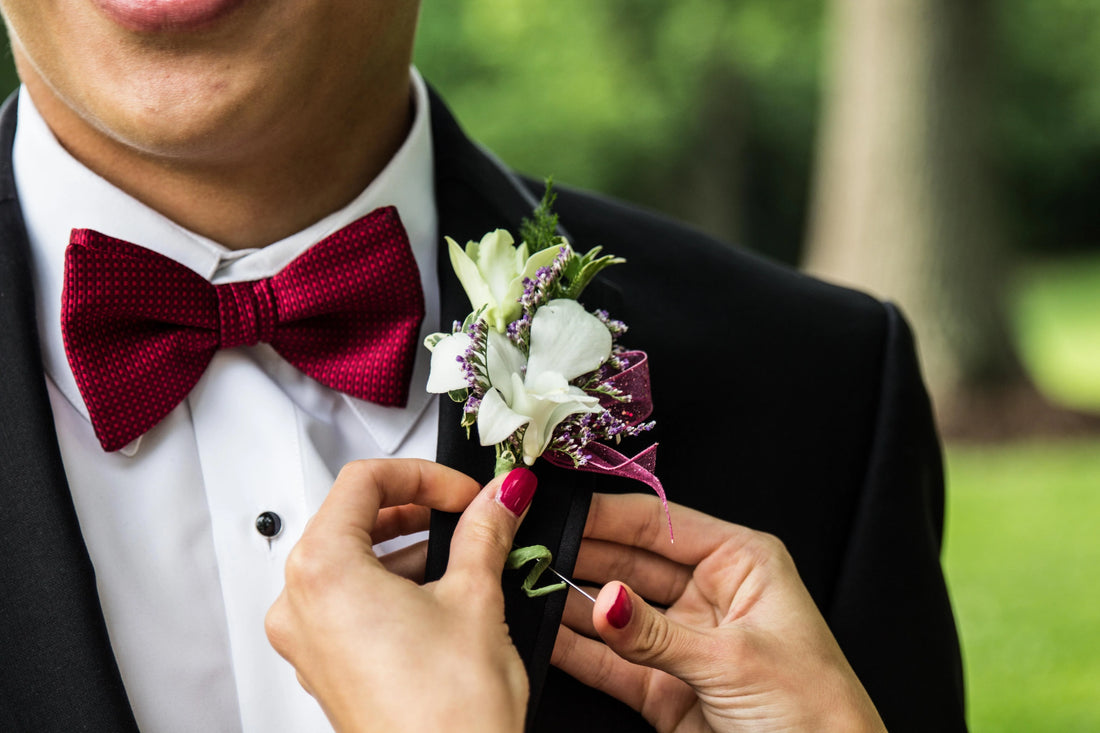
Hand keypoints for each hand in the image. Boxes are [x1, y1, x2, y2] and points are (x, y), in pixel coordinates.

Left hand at [266, 459, 538, 732]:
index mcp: (323, 571)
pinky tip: (443, 596)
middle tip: (468, 512)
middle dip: (417, 507)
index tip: (465, 490)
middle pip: (351, 518)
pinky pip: (351, 602)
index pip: (363, 481)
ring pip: (352, 561)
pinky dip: (394, 585)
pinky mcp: (326, 667)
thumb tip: (501, 496)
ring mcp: (308, 640)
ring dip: (408, 547)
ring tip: (466, 556)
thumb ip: (485, 531)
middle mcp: (300, 605)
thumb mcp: (476, 598)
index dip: (423, 474)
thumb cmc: (447, 715)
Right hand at [553, 493, 885, 732]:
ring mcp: (683, 641)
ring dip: (571, 601)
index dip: (609, 515)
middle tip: (532, 548)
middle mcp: (709, 594)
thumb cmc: (817, 712)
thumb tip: (602, 601)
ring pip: (615, 612)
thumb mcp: (734, 659)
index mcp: (742, 563)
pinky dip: (578, 650)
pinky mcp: (665, 689)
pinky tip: (544, 633)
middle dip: (581, 556)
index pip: (661, 525)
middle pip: (630, 563)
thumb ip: (657, 633)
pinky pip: (611, 662)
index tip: (560, 508)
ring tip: (527, 584)